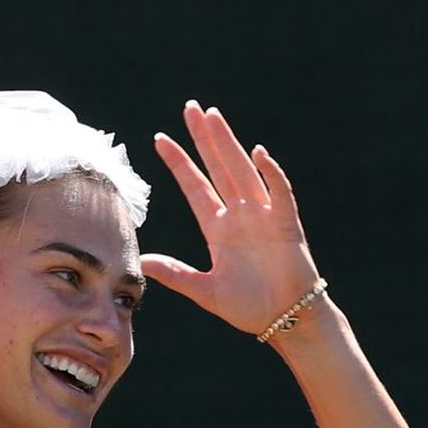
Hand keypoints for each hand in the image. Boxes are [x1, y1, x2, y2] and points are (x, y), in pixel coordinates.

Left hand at [141, 101, 321, 335]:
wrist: (284, 320)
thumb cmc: (248, 307)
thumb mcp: (204, 291)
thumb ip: (175, 274)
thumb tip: (141, 261)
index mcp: (219, 229)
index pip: (195, 187)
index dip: (179, 163)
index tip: (160, 140)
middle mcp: (240, 215)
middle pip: (218, 167)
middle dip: (205, 138)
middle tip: (191, 108)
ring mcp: (264, 216)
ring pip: (243, 170)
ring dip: (228, 144)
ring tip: (213, 116)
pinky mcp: (286, 225)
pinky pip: (279, 193)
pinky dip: (270, 173)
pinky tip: (258, 153)